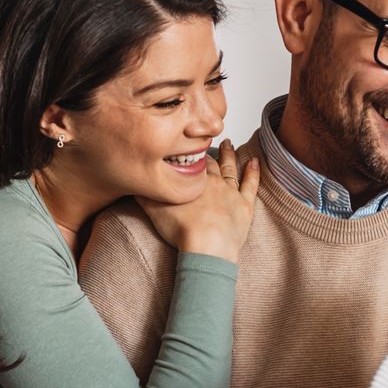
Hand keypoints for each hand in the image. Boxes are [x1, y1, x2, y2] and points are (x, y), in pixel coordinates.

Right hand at [137, 140, 260, 261]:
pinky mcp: (244, 207)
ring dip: (230, 155)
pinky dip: (253, 172)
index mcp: (194, 180)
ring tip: (229, 144)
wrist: (206, 247)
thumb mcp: (154, 209)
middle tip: (208, 141)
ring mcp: (231, 193)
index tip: (190, 145)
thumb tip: (133, 183)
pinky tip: (254, 162)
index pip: (193, 161)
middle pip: (211, 162)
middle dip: (209, 151)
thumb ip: (144, 195)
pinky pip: (250, 185)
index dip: (191, 153)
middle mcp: (213, 182)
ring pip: (231, 168)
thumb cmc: (182, 230)